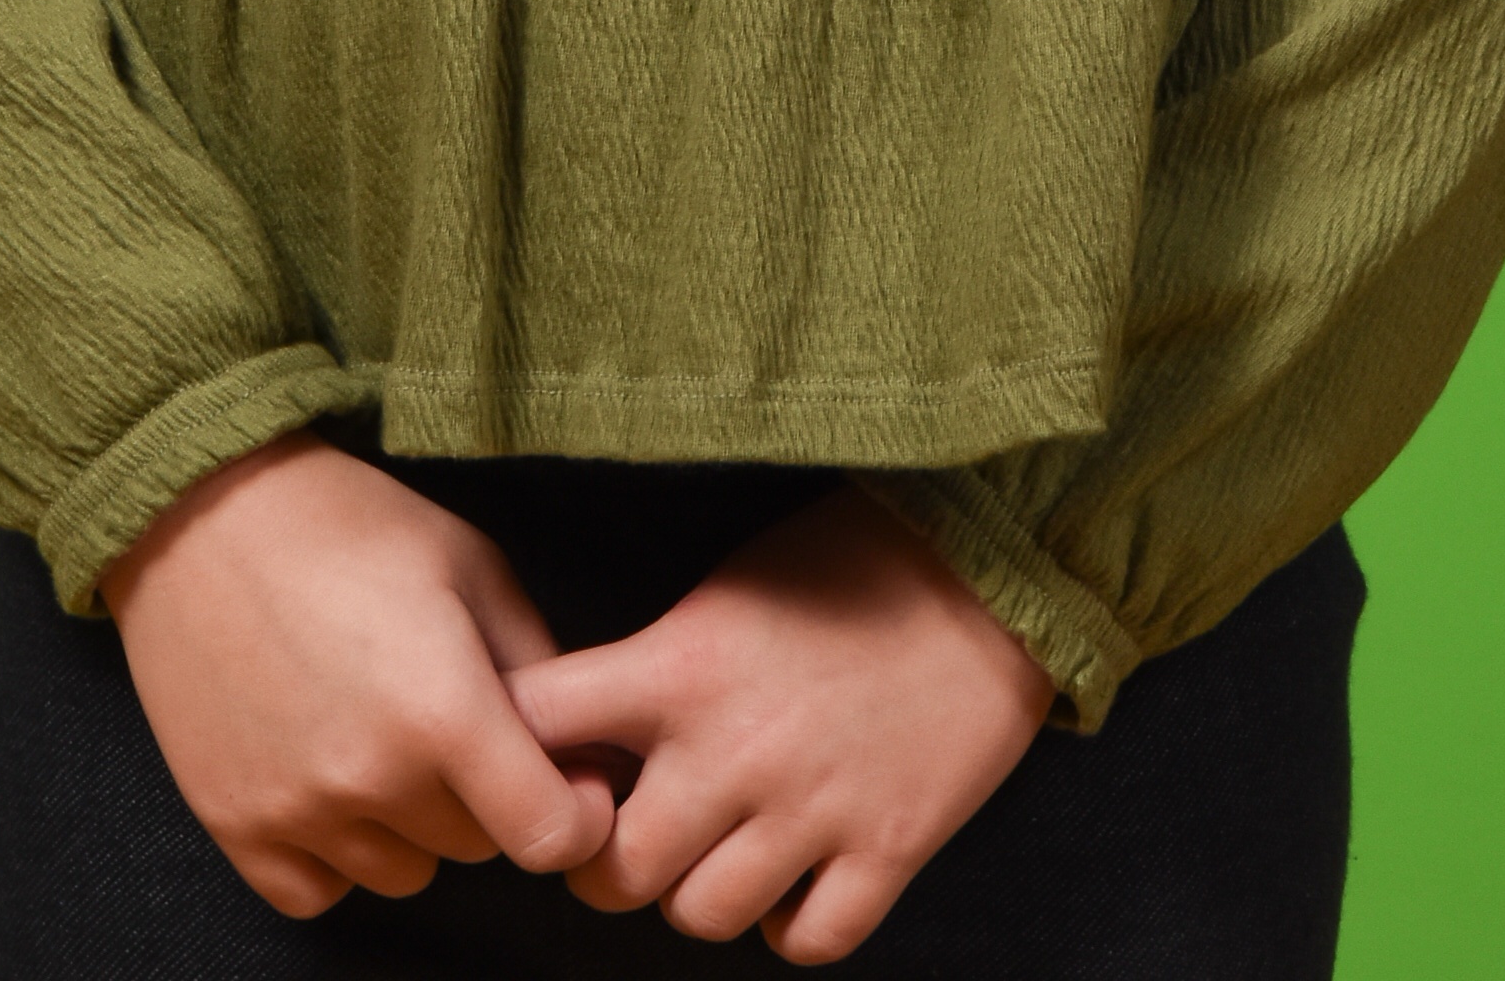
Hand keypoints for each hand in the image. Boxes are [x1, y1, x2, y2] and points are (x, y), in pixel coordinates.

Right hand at [101, 433, 616, 916]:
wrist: (202, 514)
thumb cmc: (349, 525)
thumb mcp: (470, 563)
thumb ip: (538, 661)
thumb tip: (582, 744)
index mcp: (445, 712)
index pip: (549, 836)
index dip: (577, 812)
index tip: (569, 779)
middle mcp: (373, 779)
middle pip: (475, 846)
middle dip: (483, 794)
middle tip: (449, 717)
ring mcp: (298, 811)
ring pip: (401, 871)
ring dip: (408, 823)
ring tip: (379, 732)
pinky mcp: (236, 827)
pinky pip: (318, 891)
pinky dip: (334, 851)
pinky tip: (327, 775)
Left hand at [507, 484, 1054, 959]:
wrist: (989, 565)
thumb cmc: (846, 562)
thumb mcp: (724, 593)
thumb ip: (655, 671)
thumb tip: (587, 739)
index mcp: (678, 667)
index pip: (537, 730)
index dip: (514, 760)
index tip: (533, 768)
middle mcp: (733, 749)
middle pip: (613, 872)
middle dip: (608, 864)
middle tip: (632, 833)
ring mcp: (812, 808)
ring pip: (701, 917)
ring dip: (701, 893)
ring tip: (723, 850)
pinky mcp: (889, 848)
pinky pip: (807, 942)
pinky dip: (793, 923)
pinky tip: (799, 878)